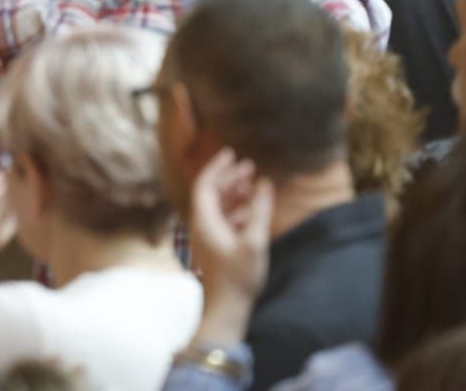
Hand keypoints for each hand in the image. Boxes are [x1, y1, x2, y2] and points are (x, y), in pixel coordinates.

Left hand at [188, 148, 274, 345]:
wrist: (225, 310)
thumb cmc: (238, 277)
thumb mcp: (254, 241)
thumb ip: (259, 210)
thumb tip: (264, 183)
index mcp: (204, 220)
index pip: (205, 184)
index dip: (218, 167)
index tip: (232, 154)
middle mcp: (201, 226)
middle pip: (212, 193)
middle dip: (229, 177)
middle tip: (249, 166)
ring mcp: (207, 237)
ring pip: (218, 207)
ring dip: (234, 193)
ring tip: (253, 184)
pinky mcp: (215, 248)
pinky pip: (223, 221)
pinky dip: (236, 210)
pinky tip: (251, 210)